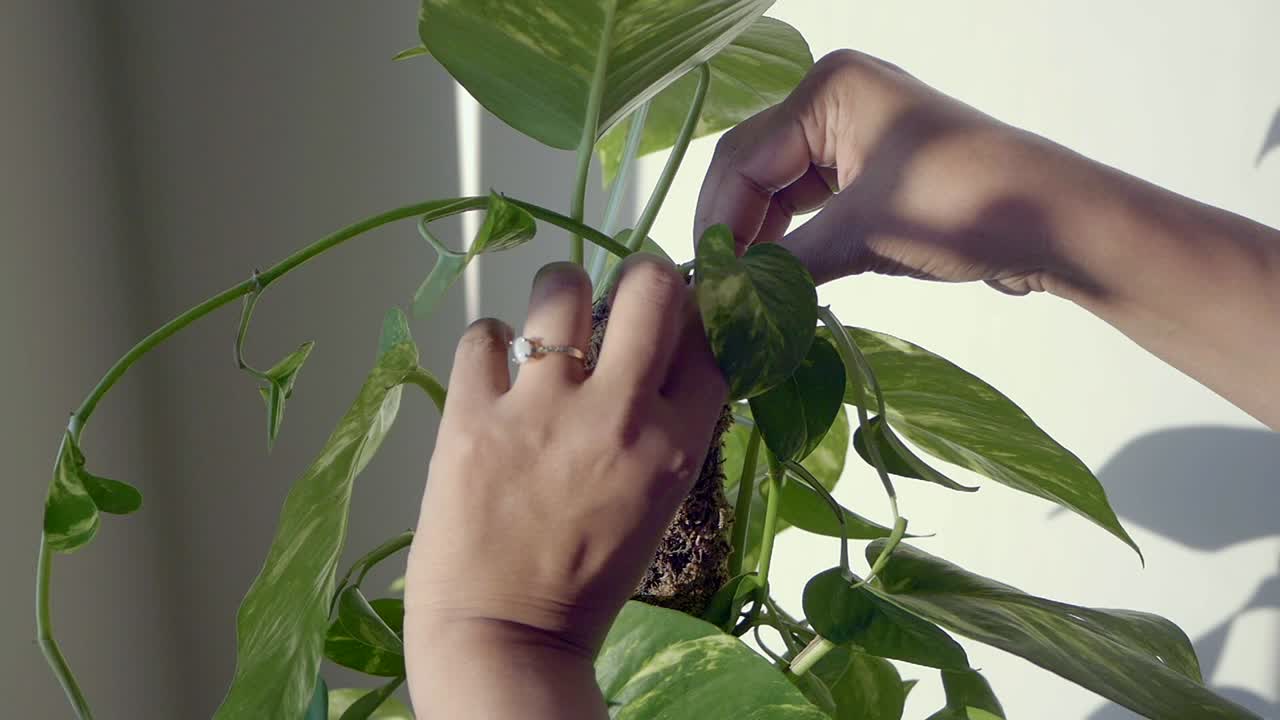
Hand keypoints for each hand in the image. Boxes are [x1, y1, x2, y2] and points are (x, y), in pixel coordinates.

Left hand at [404, 258, 726, 716]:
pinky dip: (489, 346)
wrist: (504, 638)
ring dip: (558, 293)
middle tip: (621, 297)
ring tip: (548, 324)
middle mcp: (616, 414)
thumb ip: (665, 431)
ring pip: (560, 286)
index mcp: (675, 445)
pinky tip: (494, 375)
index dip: (696, 313)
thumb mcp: (656, 505)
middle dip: (641, 276)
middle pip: (650, 287)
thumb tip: (660, 359)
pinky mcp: (472, 415)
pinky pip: (484, 334)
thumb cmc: (587, 582)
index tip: (675, 316)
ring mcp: (541, 410)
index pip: (709, 337)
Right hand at [695, 49, 1071, 293]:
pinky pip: (811, 204)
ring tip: (747, 295)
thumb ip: (783, 266)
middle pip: (753, 170)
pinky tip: (780, 280)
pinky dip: (793, 241)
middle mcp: (834, 100)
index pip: (741, 158)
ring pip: (778, 190)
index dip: (718, 222)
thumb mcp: (862, 234)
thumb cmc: (964, 205)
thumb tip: (721, 305)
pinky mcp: (872, 171)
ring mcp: (854, 135)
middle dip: (735, 231)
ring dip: (762, 241)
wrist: (1055, 223)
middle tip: (719, 294)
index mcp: (827, 89)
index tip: (707, 283)